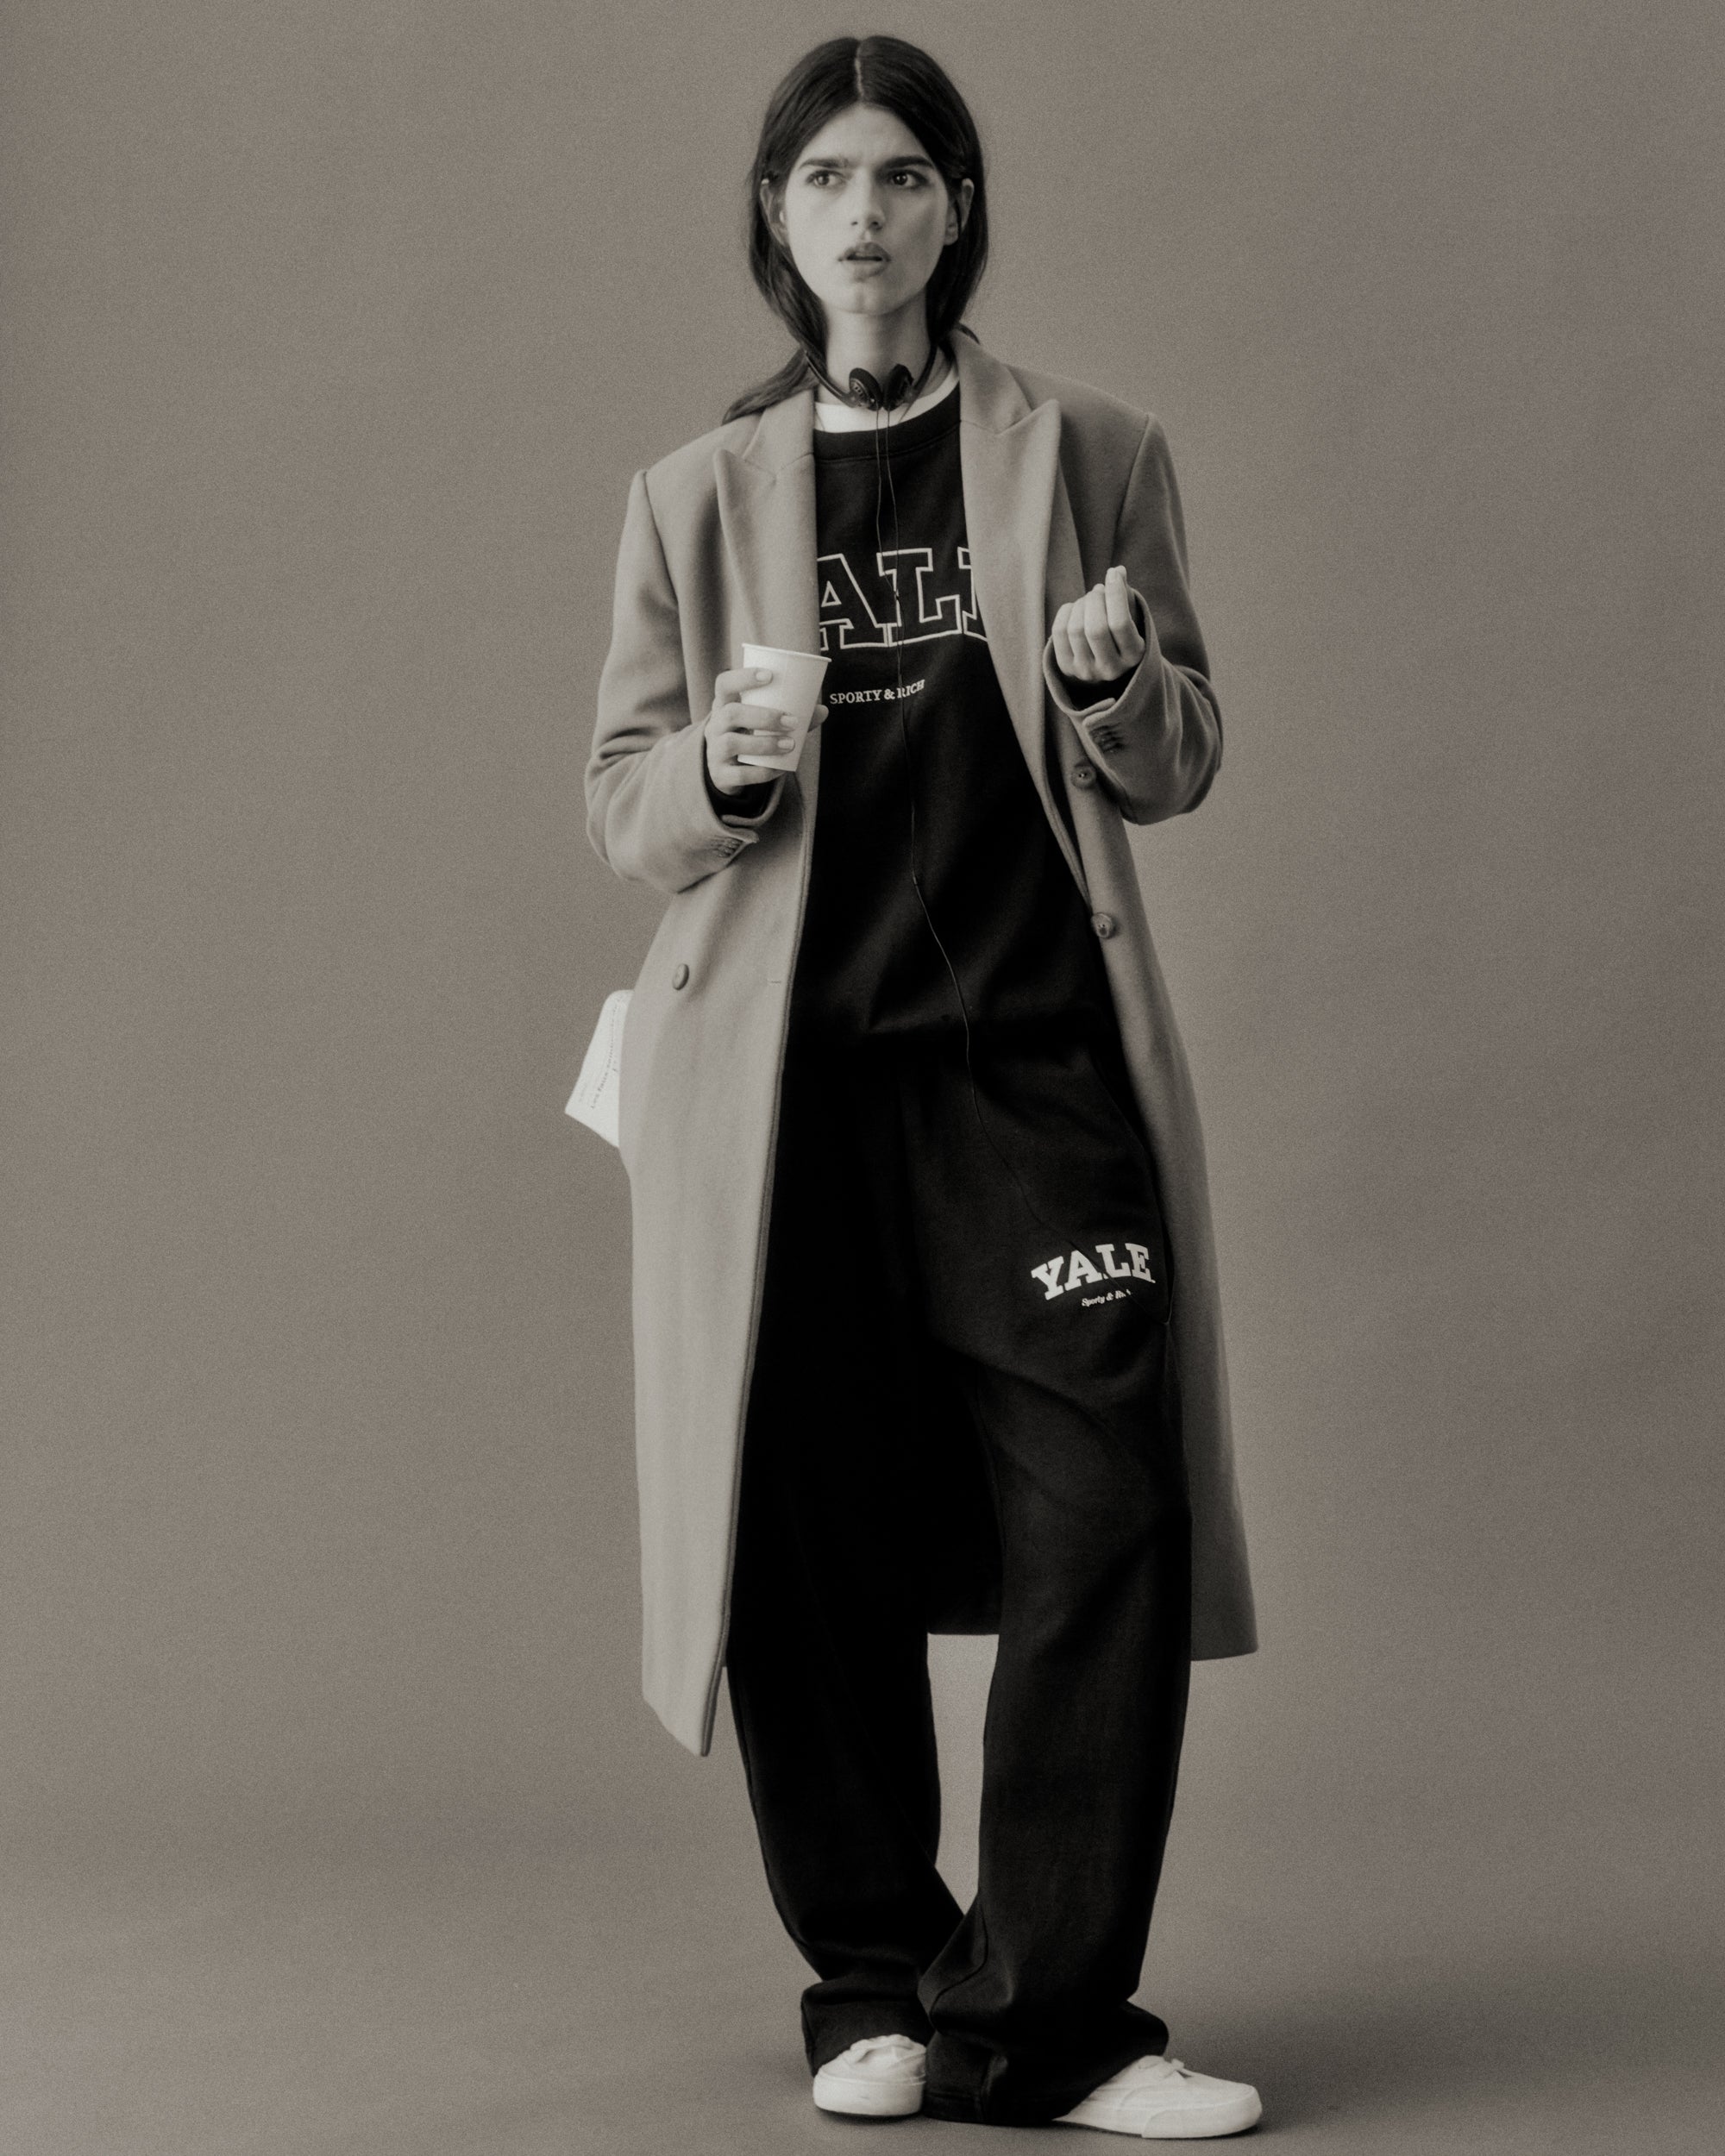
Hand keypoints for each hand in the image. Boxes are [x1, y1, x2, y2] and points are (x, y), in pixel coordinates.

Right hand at [703, 666, 828, 795]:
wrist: (726, 771)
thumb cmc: (748, 736)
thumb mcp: (761, 723)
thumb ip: (790, 715)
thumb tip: (823, 711)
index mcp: (724, 704)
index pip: (724, 683)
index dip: (743, 677)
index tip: (769, 676)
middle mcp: (715, 725)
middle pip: (730, 713)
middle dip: (763, 716)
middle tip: (791, 721)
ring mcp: (715, 751)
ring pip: (732, 743)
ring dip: (764, 743)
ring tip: (790, 744)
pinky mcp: (721, 775)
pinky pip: (740, 774)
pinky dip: (763, 772)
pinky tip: (781, 768)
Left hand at [1050, 564, 1144, 686]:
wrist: (1103, 661)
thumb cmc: (1120, 631)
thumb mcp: (1130, 615)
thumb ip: (1125, 594)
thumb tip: (1118, 570)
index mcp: (1133, 656)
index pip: (1120, 624)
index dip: (1115, 594)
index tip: (1112, 574)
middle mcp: (1110, 669)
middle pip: (1095, 629)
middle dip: (1095, 600)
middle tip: (1098, 590)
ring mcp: (1085, 671)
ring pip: (1075, 629)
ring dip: (1081, 604)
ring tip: (1088, 600)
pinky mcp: (1066, 667)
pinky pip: (1059, 631)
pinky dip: (1067, 611)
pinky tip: (1076, 609)